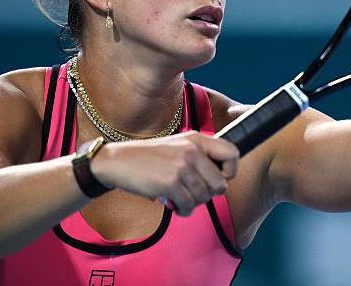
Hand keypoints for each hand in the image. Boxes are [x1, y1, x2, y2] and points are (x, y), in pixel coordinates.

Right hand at [90, 131, 238, 215]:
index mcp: (197, 139)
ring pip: (204, 197)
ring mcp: (182, 166)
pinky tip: (172, 204)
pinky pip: (188, 205)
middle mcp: (192, 151)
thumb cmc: (149, 158)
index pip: (233, 153)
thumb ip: (200, 157)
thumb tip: (222, 182)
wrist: (118, 161)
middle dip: (208, 195)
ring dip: (192, 204)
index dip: (230, 172)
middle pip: (221, 184)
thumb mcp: (178, 146)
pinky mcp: (170, 183)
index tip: (217, 179)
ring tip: (179, 199)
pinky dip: (182, 210)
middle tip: (193, 194)